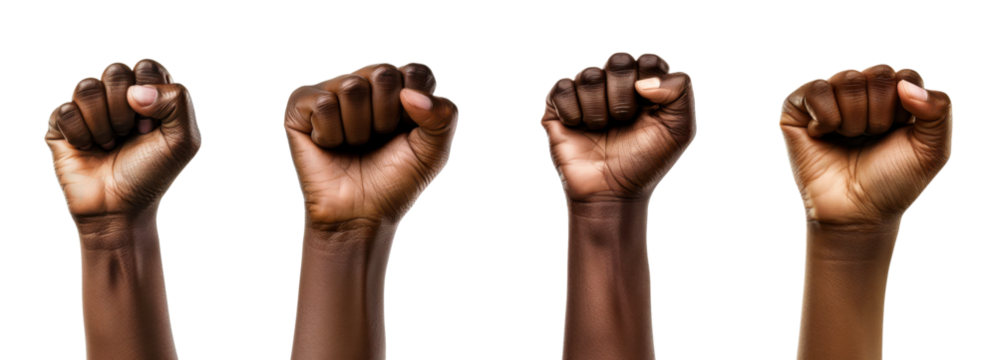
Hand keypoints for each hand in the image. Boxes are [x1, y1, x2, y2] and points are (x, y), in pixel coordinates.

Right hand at [43, 58, 202, 219]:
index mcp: (149, 93)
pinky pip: (65, 111)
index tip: (153, 126)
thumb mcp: (184, 140)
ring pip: (86, 86)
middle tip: (130, 135)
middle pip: (115, 71)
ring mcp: (88, 107)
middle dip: (125, 110)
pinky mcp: (62, 123)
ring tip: (110, 143)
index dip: (152, 95)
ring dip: (103, 123)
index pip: (147, 66)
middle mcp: (118, 95)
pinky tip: (89, 149)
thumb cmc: (153, 173)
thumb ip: (178, 101)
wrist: (120, 209)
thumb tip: (135, 91)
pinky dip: (81, 135)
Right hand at [282, 62, 458, 226]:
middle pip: (384, 74)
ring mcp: (334, 90)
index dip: (416, 109)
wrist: (361, 213)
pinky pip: (323, 103)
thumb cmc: (397, 179)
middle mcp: (367, 81)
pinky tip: (328, 145)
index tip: (407, 133)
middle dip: (386, 117)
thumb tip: (409, 94)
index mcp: (401, 87)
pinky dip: (331, 134)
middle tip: (377, 140)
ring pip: (352, 87)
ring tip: (354, 145)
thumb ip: (444, 116)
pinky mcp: (301, 105)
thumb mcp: (435, 150)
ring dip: (358, 130)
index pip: (417, 72)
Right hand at [540, 52, 696, 201]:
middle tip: (623, 121)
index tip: (648, 113)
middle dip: (624, 96)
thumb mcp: (680, 129)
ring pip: (589, 76)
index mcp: (645, 85)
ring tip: (601, 130)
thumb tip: (643, 81)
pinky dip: (573, 111)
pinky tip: (578, 127)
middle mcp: (615, 85)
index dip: (650, 86)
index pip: (649, 61)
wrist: (612, 192)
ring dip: (598, 110)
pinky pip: (562, 88)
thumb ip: (680, 90)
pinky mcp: (558, 106)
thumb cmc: (646, 161)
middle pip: (619, 61)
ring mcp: (586, 94)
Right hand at [779, 64, 953, 225]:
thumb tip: (904, 85)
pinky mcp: (797, 108)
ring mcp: (828, 98)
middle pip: (878, 74)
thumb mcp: (933, 149)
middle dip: (879, 115)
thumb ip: (940, 109)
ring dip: (853, 119)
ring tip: (848, 139)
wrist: (856, 212)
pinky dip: (825, 116)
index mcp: (893, 97)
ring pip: (847, 79)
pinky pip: (815, 89)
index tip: (897, 135)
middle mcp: (861, 92)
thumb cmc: (893, 182)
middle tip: (870, 139)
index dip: (904, 110)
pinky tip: (822, 134)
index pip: (905, 76)